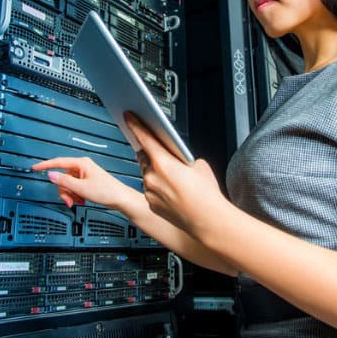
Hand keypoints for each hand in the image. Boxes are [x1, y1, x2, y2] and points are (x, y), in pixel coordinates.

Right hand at [31, 156, 133, 208]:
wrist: (120, 198)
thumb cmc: (106, 191)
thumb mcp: (81, 188)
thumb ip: (64, 181)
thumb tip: (51, 175)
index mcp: (81, 163)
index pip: (58, 162)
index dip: (45, 166)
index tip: (35, 167)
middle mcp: (82, 167)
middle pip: (62, 177)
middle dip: (64, 191)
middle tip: (69, 200)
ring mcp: (85, 174)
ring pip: (67, 184)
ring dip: (70, 194)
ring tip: (78, 201)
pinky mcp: (87, 182)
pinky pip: (74, 187)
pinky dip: (75, 195)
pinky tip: (81, 200)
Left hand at [124, 112, 230, 236]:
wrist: (207, 220)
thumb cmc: (206, 194)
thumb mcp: (199, 165)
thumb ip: (182, 157)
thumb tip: (177, 156)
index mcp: (163, 162)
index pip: (144, 137)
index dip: (135, 125)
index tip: (129, 117)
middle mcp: (152, 177)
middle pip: (143, 156)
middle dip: (150, 152)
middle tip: (160, 151)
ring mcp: (149, 191)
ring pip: (146, 174)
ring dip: (154, 170)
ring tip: (172, 176)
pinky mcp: (151, 204)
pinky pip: (150, 189)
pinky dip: (157, 186)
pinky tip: (172, 190)